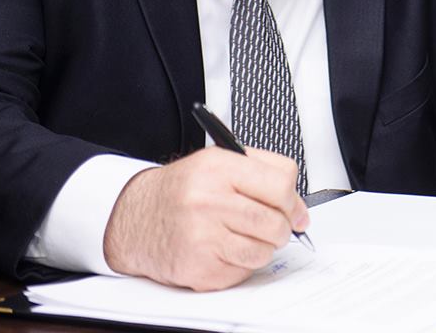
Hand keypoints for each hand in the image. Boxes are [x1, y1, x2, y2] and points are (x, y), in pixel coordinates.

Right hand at [103, 147, 308, 290]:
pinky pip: (242, 272)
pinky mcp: (198, 268)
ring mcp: (201, 236)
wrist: (135, 217)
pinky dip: (240, 264)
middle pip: (275, 222)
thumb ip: (264, 173)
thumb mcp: (219, 162)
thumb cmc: (183, 190)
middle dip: (281, 228)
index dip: (293, 200)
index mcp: (218, 168)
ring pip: (263, 251)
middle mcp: (208, 201)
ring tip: (241, 236)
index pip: (281, 183)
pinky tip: (222, 249)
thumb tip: (299, 209)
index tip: (293, 210)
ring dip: (261, 247)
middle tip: (270, 226)